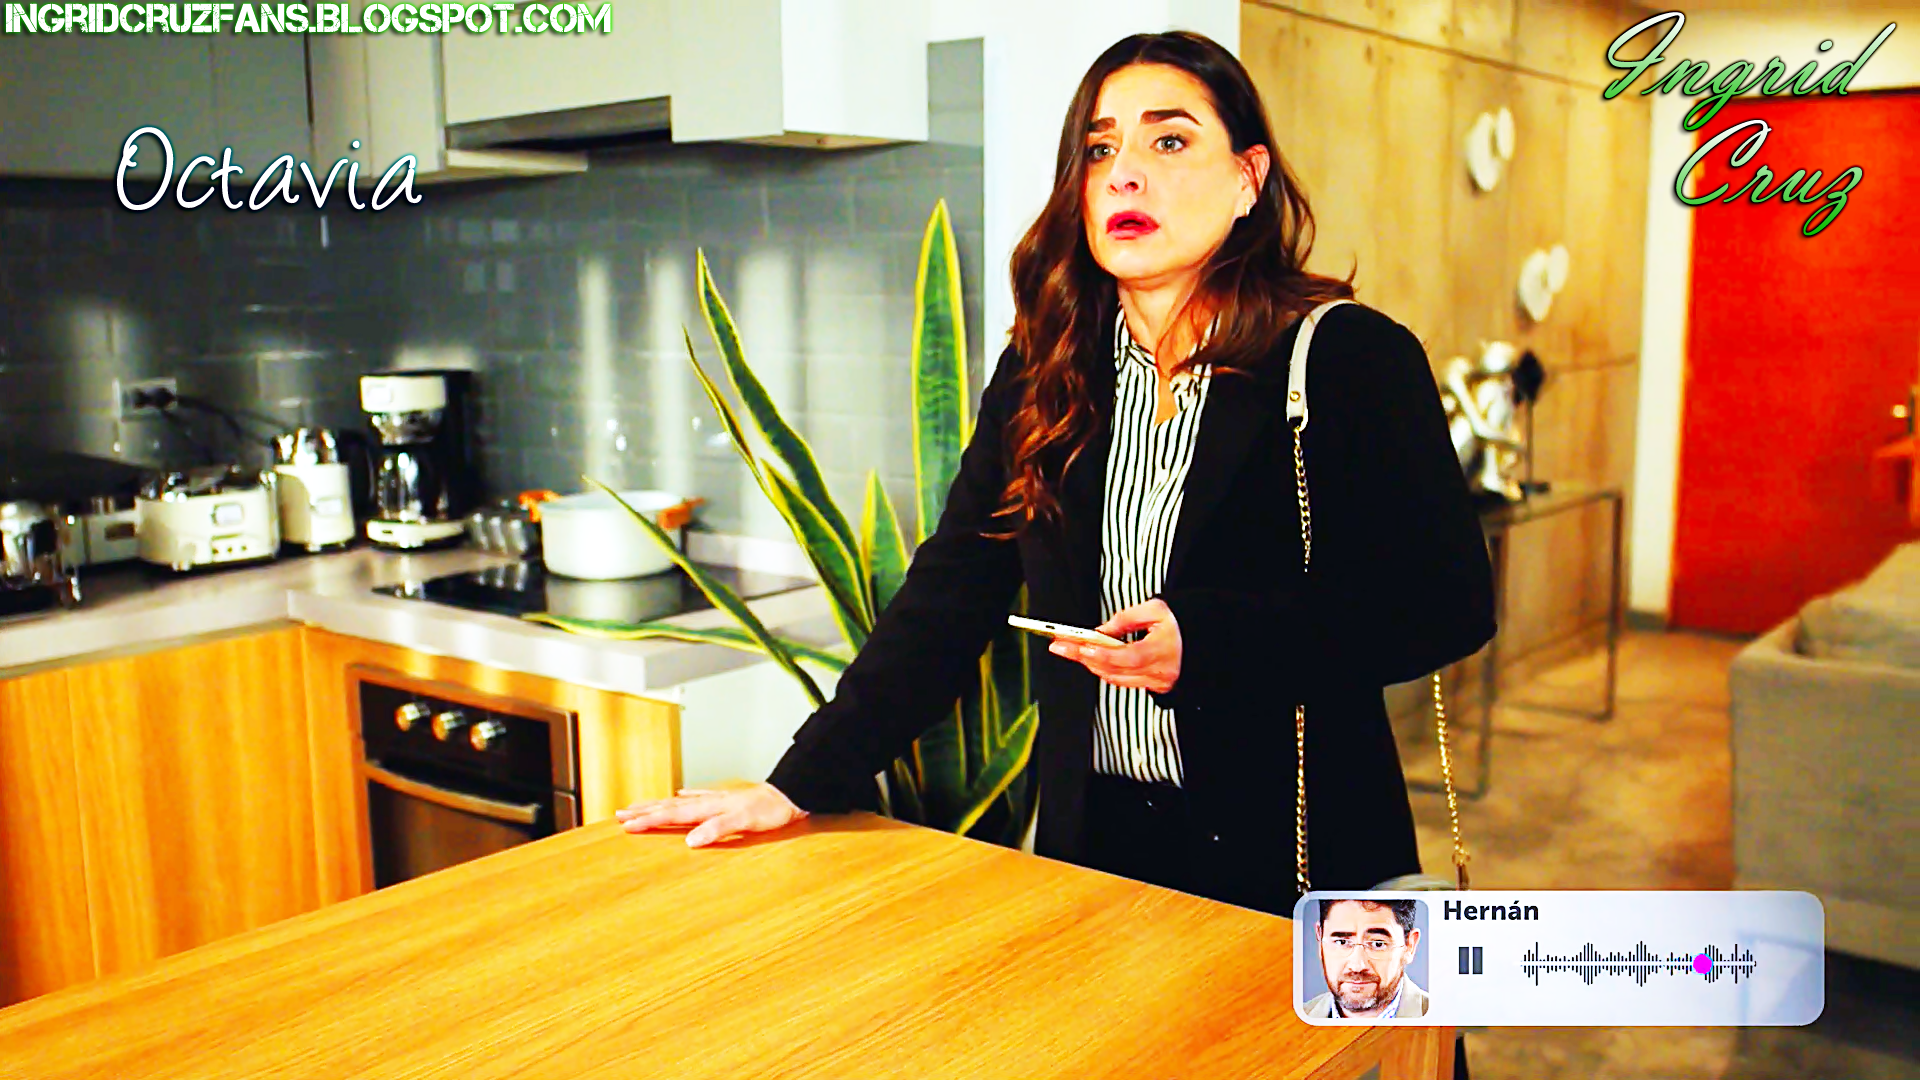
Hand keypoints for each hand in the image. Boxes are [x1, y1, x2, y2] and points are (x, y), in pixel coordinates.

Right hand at [612, 782, 807, 847]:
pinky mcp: (724, 801)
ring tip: (637, 806)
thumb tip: (690, 841)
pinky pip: (696, 799)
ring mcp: (715, 800)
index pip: (670, 815)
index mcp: (708, 808)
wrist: (788, 795)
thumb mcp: (744, 822)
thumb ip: (717, 829)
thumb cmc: (769, 810)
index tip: (625, 825)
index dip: (647, 820)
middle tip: (618, 815)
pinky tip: (678, 795)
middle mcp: (707, 802)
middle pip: (667, 806)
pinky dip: (683, 798)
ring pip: (677, 802)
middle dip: (642, 811)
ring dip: (656, 805)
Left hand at [1048, 598, 1181, 693]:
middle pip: (1115, 670)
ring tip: (1070, 651)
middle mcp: (1160, 671)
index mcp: (1163, 649)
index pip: (1128, 656)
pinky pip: (1124, 681)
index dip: (1103, 654)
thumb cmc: (1183, 622)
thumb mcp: (1156, 609)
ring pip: (1116, 679)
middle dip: (1084, 658)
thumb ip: (1126, 619)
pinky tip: (1091, 660)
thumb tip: (1101, 632)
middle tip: (1060, 646)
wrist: (1206, 640)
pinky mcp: (1155, 687)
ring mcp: (1157, 682)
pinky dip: (1106, 671)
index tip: (1080, 646)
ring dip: (1091, 665)